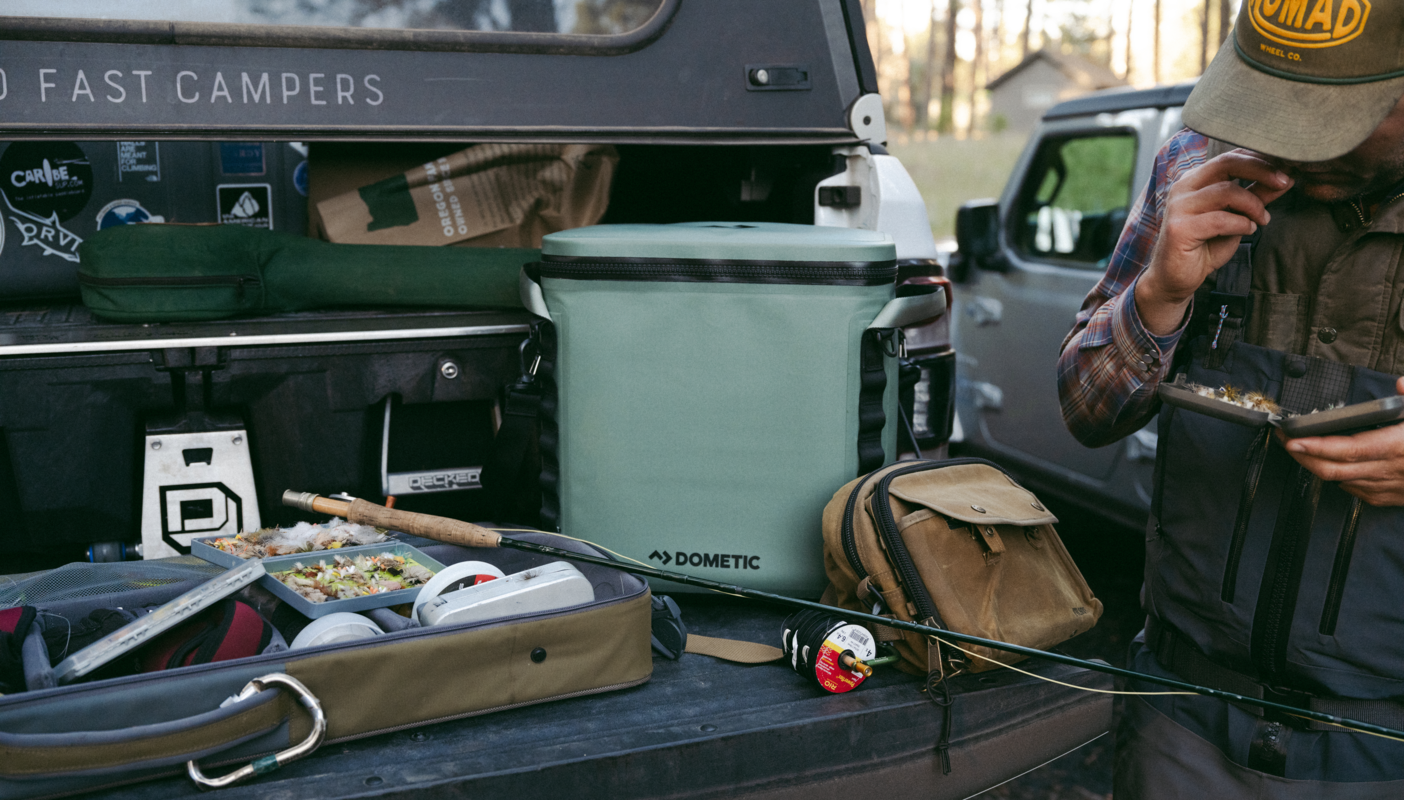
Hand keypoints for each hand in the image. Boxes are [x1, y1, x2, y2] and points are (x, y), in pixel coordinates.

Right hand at [1135, 150, 1293, 335]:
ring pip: (1227, 191)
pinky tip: (1247, 231)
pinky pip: (1220, 219)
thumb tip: (1286, 180)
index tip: (1286, 170)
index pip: (1230, 157)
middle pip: (1226, 163)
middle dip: (1261, 170)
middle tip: (1284, 182)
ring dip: (1253, 205)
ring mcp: (1178, 207)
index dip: (1260, 160)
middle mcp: (1183, 187)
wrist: (1174, 279)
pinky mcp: (1179, 228)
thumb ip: (1256, 197)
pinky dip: (1241, 224)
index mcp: (1195, 180)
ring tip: (1262, 220)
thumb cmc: (1204, 247)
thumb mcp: (1236, 218)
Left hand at [1285, 377, 1403, 506]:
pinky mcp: (1392, 498)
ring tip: (1299, 450)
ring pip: (1341, 482)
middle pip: (1334, 469)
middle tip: (1285, 440)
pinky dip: (1338, 479)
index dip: (1316, 445)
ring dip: (1316, 467)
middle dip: (1302, 457)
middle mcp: (1391, 470)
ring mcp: (1390, 487)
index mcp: (1398, 447)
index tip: (1292, 438)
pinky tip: (1331, 467)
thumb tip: (1402, 382)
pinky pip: (1356, 492)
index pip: (1347, 449)